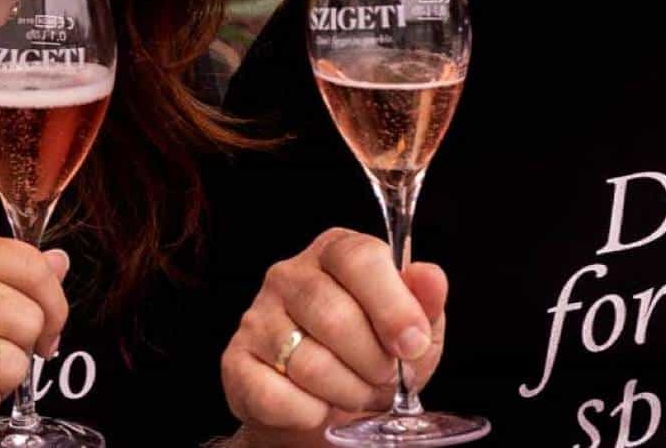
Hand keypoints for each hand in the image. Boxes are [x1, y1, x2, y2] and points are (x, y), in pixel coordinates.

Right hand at [221, 228, 447, 433]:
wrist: (326, 412)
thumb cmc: (372, 359)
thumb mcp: (414, 330)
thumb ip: (424, 302)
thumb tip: (429, 277)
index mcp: (336, 252)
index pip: (360, 258)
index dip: (392, 306)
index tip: (412, 345)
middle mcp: (289, 275)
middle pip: (334, 315)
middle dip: (372, 362)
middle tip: (384, 378)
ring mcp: (256, 316)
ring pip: (308, 362)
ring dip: (346, 392)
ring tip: (354, 392)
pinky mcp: (235, 361)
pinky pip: (276, 395)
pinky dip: (309, 413)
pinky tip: (318, 406)